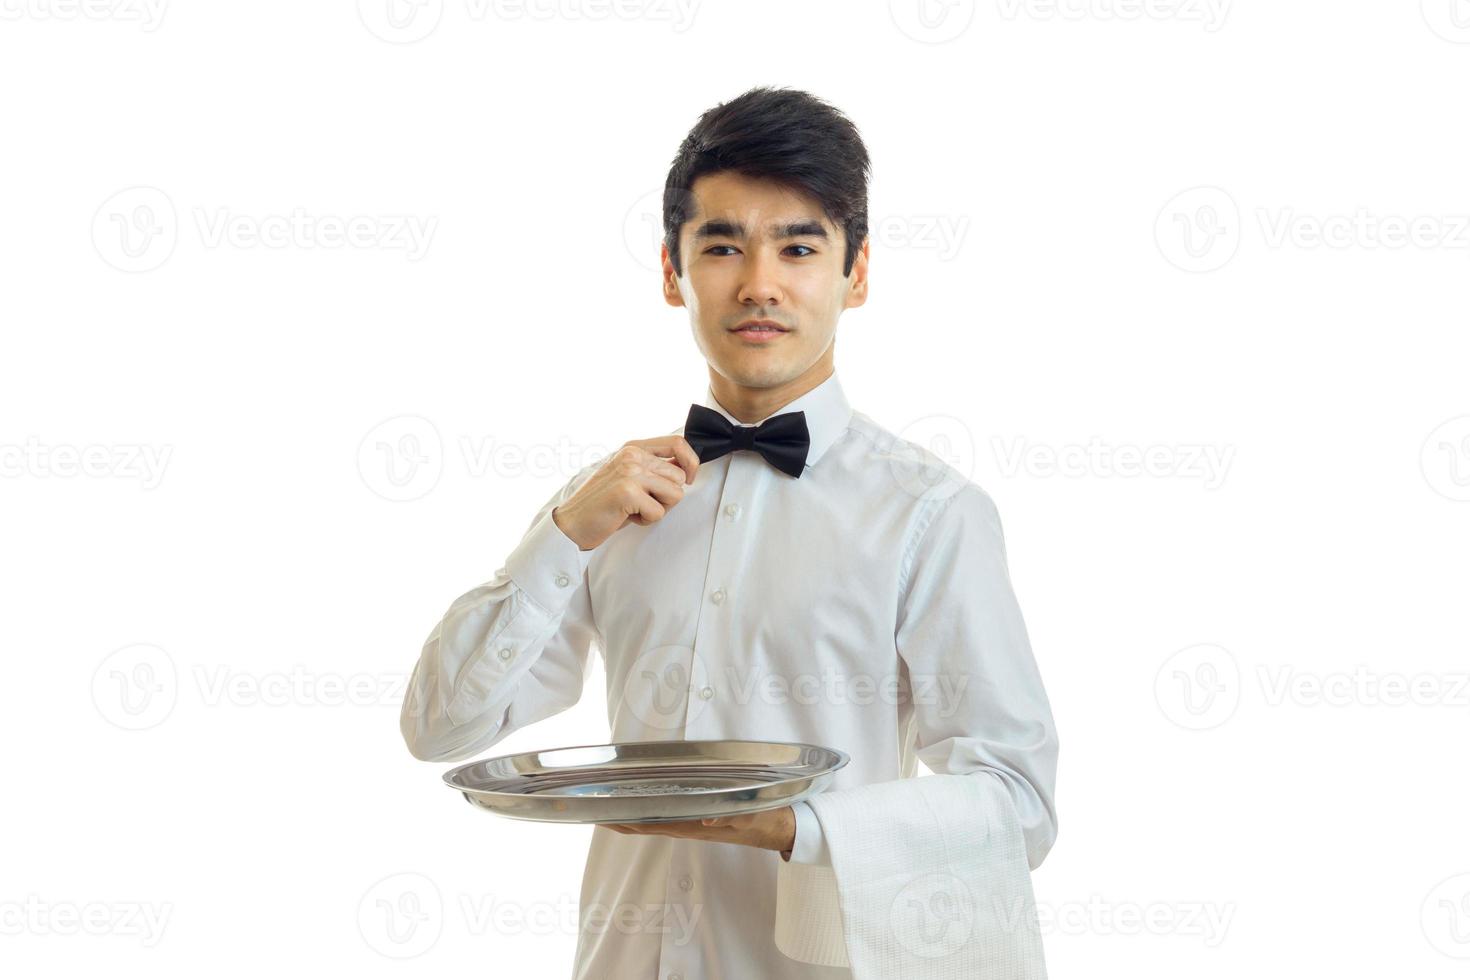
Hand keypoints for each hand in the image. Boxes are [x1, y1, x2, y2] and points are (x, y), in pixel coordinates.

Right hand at [552, 437, 700, 550]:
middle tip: (643, 503)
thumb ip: (653, 468)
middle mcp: (632, 455)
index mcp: (633, 448)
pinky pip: (659, 512)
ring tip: (634, 509)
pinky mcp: (628, 492)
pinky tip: (625, 516)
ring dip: (658, 509)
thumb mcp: (628, 476)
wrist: (572, 522)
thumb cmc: (603, 504)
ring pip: (674, 494)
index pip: (678, 443)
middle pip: (680, 477)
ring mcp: (630, 472)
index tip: (689, 479)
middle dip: (668, 497)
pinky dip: (645, 520)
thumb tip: (687, 469)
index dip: (691, 462)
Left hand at [599, 806, 795, 853]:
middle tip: (587, 809)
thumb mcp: (755, 817)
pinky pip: (669, 815)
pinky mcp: (702, 818)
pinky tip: (639, 805)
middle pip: (646, 823)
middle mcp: (691, 826)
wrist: (786, 829)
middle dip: (617, 818)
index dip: (625, 821)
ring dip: (629, 815)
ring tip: (604, 807)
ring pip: (654, 820)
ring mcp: (695, 823)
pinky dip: (649, 810)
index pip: (653, 823)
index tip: (600, 816)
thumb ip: (734, 818)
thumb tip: (707, 819)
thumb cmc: (769, 820)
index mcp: (698, 826)